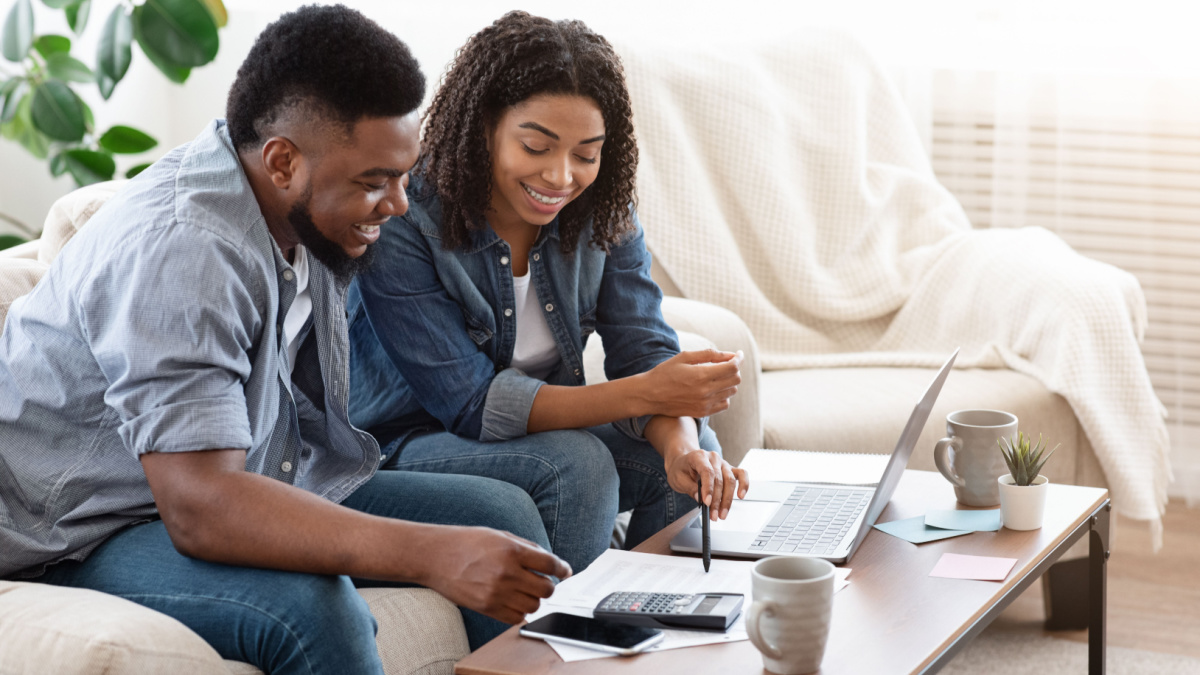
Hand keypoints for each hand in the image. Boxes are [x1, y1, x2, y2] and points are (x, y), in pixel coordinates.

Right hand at [421, 527, 571, 624]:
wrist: (435, 557)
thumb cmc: (466, 542)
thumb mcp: (499, 535)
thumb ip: (527, 547)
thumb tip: (551, 561)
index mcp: (511, 551)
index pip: (550, 564)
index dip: (562, 568)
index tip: (565, 571)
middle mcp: (506, 573)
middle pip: (546, 589)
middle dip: (548, 585)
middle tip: (541, 581)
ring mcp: (496, 593)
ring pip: (533, 606)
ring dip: (534, 599)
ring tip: (523, 590)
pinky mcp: (486, 608)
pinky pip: (516, 618)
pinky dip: (520, 611)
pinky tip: (513, 600)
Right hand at [640, 350, 741, 417]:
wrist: (649, 395)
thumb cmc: (665, 372)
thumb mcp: (684, 357)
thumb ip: (710, 354)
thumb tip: (730, 355)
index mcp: (701, 375)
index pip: (732, 367)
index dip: (738, 359)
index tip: (738, 354)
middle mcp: (705, 391)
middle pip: (735, 379)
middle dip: (734, 368)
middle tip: (726, 363)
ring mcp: (705, 404)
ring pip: (731, 392)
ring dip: (729, 381)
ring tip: (718, 375)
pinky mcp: (702, 412)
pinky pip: (724, 404)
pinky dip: (724, 395)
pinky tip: (714, 388)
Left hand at [664, 448, 749, 520]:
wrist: (683, 462)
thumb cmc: (680, 469)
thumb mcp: (678, 479)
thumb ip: (690, 488)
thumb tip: (700, 499)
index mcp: (699, 456)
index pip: (707, 472)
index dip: (708, 488)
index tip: (707, 503)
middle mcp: (713, 458)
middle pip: (720, 479)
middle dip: (717, 500)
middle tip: (714, 516)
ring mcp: (723, 463)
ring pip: (730, 480)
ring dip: (727, 500)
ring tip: (722, 514)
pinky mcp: (729, 469)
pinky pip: (742, 474)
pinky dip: (744, 485)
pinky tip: (741, 496)